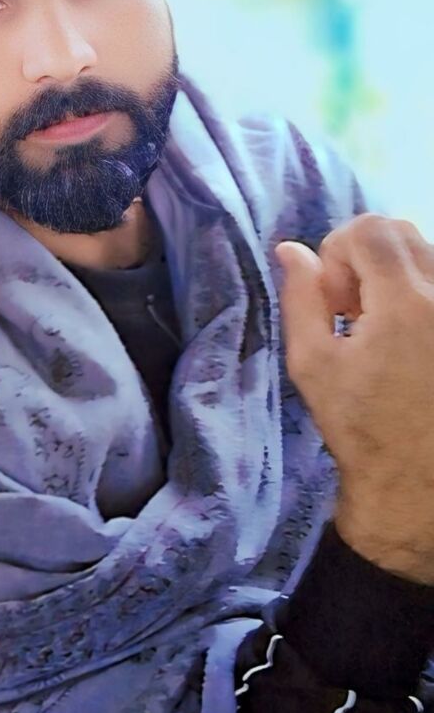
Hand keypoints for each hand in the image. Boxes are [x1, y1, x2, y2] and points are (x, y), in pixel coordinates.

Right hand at [275, 214, 433, 581]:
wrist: (418, 482)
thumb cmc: (361, 429)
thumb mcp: (314, 367)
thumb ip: (302, 300)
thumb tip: (291, 252)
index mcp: (405, 304)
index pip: (370, 230)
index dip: (337, 251)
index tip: (331, 298)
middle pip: (402, 233)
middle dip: (366, 257)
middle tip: (351, 308)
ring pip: (424, 257)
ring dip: (392, 277)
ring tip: (376, 329)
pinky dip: (414, 297)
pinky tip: (402, 342)